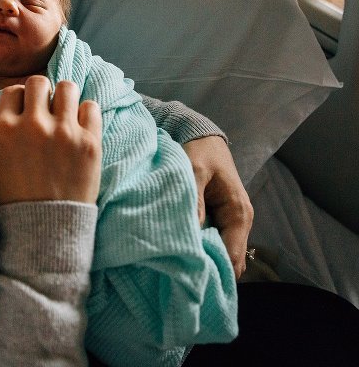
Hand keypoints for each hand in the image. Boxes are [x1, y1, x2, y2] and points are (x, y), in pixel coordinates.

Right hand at [0, 76, 101, 205]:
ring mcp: (63, 132)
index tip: (24, 111)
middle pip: (38, 82)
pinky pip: (91, 107)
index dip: (18, 99)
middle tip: (44, 109)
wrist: (45, 226)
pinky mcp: (89, 142)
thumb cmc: (13, 196)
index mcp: (4, 129)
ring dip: (64, 97)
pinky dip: (85, 112)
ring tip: (64, 113)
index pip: (12, 91)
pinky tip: (79, 126)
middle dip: (40, 93)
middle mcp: (33, 125)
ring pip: (67, 87)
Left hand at [183, 136, 253, 278]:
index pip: (233, 255)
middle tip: (180, 277)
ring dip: (203, 259)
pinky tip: (181, 253)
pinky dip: (200, 248)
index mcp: (239, 213)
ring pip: (220, 253)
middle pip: (229, 259)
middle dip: (208, 268)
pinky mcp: (218, 220)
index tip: (191, 278)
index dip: (215, 269)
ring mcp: (228, 223)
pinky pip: (213, 242)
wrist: (203, 138)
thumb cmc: (200, 152)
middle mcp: (238, 222)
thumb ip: (195, 200)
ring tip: (178, 267)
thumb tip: (192, 231)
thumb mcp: (194, 171)